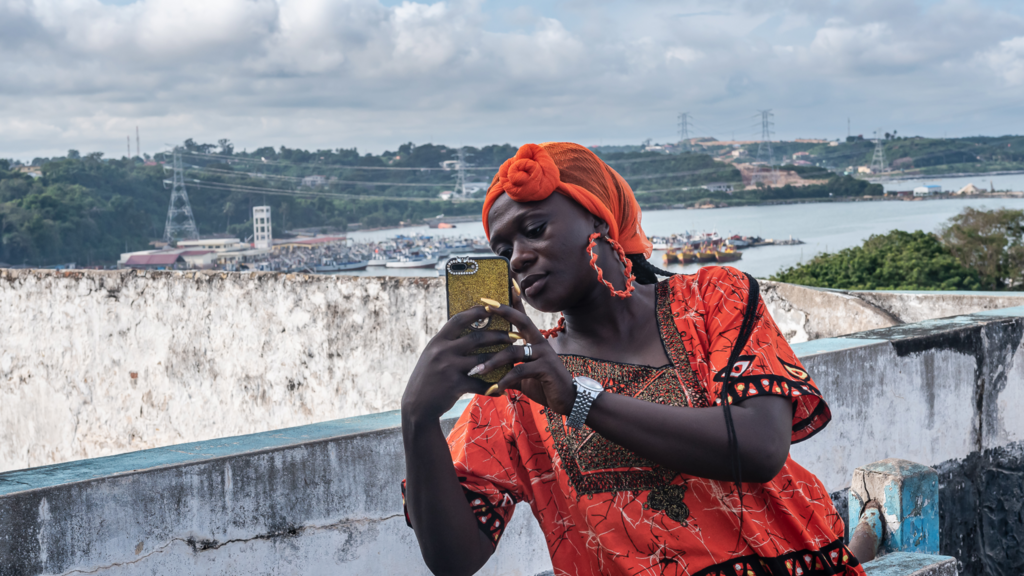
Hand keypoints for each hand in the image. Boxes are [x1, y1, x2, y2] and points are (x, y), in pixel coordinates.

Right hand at [401, 306, 515, 421]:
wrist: (416, 406)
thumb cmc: (427, 379)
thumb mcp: (432, 355)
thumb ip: (448, 343)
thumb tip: (469, 329)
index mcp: (438, 341)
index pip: (459, 319)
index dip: (477, 312)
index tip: (493, 308)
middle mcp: (443, 352)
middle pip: (477, 338)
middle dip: (499, 335)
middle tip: (514, 335)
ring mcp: (449, 368)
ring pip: (483, 359)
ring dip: (501, 357)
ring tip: (513, 355)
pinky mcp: (455, 386)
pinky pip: (480, 384)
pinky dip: (493, 387)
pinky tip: (502, 389)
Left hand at [470, 296, 576, 415]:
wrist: (568, 399)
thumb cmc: (546, 386)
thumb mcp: (524, 377)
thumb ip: (509, 371)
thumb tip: (489, 374)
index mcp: (534, 341)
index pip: (522, 317)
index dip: (511, 304)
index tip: (496, 294)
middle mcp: (540, 342)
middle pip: (522, 321)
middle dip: (504, 312)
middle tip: (485, 306)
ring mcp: (544, 354)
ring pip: (513, 351)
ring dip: (493, 361)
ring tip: (477, 370)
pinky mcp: (546, 368)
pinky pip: (520, 370)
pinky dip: (505, 379)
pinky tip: (496, 387)